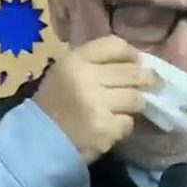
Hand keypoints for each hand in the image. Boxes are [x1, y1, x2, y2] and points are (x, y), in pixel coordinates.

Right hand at [32, 35, 154, 163]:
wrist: (38, 141)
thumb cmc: (54, 103)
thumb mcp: (65, 72)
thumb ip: (94, 62)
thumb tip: (135, 60)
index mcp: (74, 60)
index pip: (115, 45)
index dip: (131, 53)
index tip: (135, 62)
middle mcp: (85, 78)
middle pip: (132, 72)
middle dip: (144, 79)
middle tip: (148, 85)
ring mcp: (96, 105)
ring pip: (136, 98)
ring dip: (135, 104)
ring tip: (126, 108)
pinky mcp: (104, 129)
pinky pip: (128, 122)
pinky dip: (123, 125)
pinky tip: (112, 126)